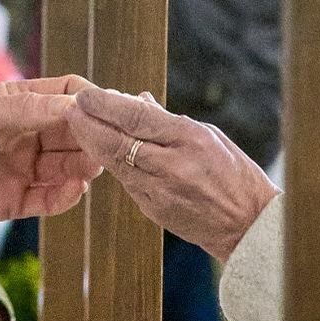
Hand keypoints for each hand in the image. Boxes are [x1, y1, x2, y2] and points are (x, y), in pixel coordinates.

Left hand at [0, 76, 101, 225]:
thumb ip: (26, 110)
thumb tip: (75, 104)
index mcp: (16, 105)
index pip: (63, 96)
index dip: (86, 100)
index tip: (106, 106)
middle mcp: (24, 136)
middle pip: (72, 134)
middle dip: (91, 137)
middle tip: (107, 143)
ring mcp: (20, 169)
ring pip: (65, 168)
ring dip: (83, 167)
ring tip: (93, 167)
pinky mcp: (12, 201)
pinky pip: (47, 199)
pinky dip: (64, 196)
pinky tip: (73, 190)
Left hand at [66, 87, 279, 260]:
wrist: (248, 226)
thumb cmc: (234, 174)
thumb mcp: (209, 136)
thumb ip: (169, 120)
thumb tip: (136, 100)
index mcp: (190, 140)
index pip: (137, 117)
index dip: (106, 105)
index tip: (87, 94)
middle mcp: (173, 166)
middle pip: (117, 142)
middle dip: (88, 123)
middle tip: (70, 108)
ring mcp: (161, 191)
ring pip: (115, 163)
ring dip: (92, 143)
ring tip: (77, 126)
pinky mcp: (153, 210)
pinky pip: (126, 182)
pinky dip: (111, 163)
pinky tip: (100, 151)